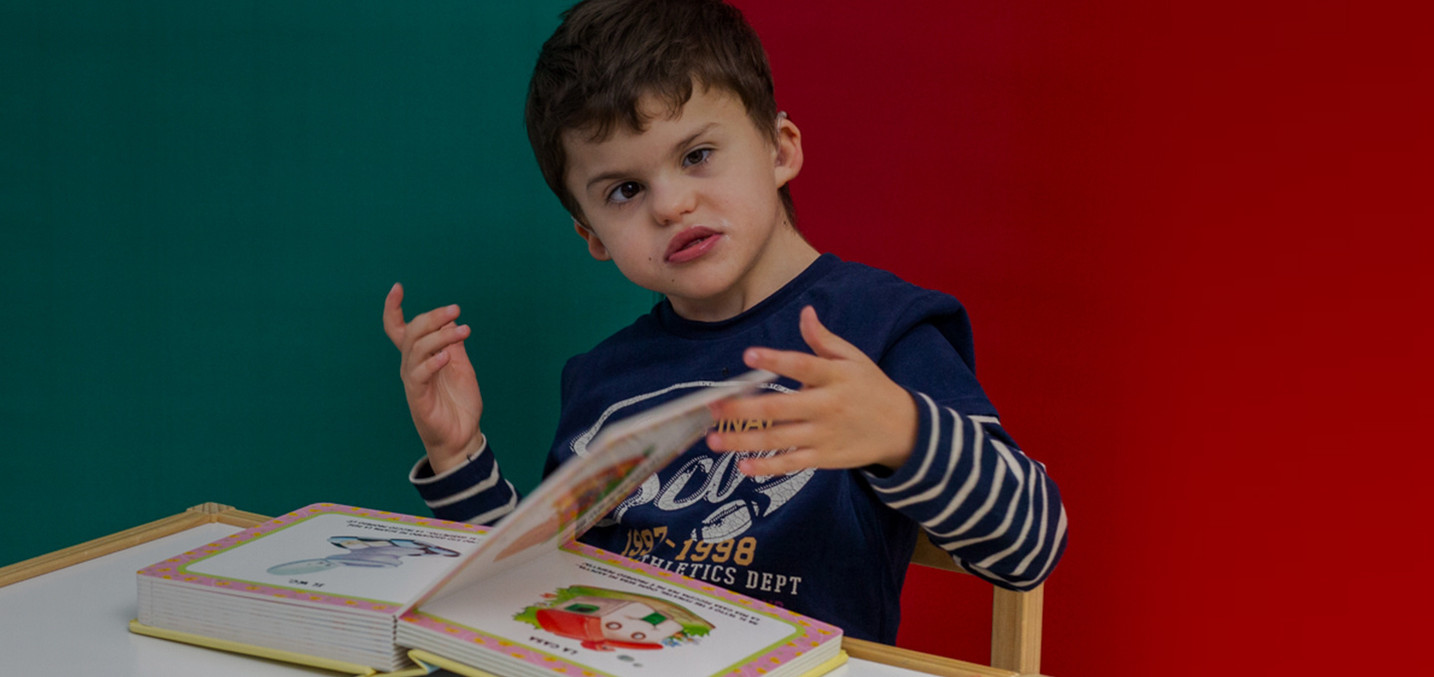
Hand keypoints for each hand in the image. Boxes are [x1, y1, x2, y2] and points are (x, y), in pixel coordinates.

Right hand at [382, 283, 483, 472]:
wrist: (463, 437)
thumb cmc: (459, 404)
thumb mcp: (461, 367)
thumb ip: (454, 345)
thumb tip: (452, 320)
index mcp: (419, 358)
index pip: (399, 329)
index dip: (393, 309)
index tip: (397, 288)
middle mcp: (412, 367)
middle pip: (411, 334)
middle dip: (432, 318)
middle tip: (455, 310)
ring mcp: (413, 382)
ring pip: (417, 350)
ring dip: (440, 336)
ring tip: (463, 330)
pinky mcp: (418, 398)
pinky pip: (420, 375)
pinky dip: (433, 362)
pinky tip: (447, 355)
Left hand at [706, 306, 917, 476]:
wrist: (903, 429)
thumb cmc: (871, 387)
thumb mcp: (854, 359)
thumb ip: (823, 340)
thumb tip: (804, 312)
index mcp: (835, 377)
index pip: (802, 366)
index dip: (776, 360)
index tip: (749, 356)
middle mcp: (828, 406)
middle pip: (781, 408)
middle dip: (744, 408)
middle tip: (713, 407)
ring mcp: (825, 435)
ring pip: (779, 439)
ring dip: (744, 440)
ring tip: (714, 439)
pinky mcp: (824, 458)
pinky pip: (791, 463)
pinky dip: (767, 467)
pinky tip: (742, 466)